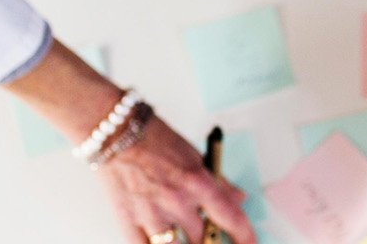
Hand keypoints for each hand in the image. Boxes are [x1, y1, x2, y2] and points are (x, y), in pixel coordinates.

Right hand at [96, 119, 257, 243]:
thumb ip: (217, 181)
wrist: (116, 132)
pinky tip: (161, 242)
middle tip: (209, 237)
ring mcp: (150, 213)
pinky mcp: (127, 219)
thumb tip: (237, 198)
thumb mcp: (195, 156)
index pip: (229, 217)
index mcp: (196, 182)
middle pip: (203, 238)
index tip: (249, 242)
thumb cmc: (155, 139)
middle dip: (209, 240)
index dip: (244, 235)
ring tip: (187, 241)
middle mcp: (176, 201)